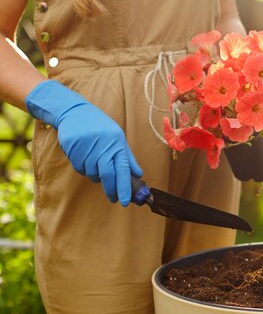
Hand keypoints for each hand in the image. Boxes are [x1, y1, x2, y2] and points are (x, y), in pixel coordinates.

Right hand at [25, 80, 141, 205]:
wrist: (75, 112)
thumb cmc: (100, 127)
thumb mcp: (118, 138)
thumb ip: (127, 157)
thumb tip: (137, 174)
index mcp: (117, 143)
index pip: (122, 169)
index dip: (124, 187)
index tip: (125, 201)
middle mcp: (103, 146)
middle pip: (108, 175)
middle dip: (111, 189)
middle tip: (113, 198)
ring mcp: (87, 147)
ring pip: (92, 174)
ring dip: (96, 176)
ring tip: (95, 164)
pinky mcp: (73, 148)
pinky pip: (80, 168)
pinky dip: (84, 168)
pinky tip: (84, 157)